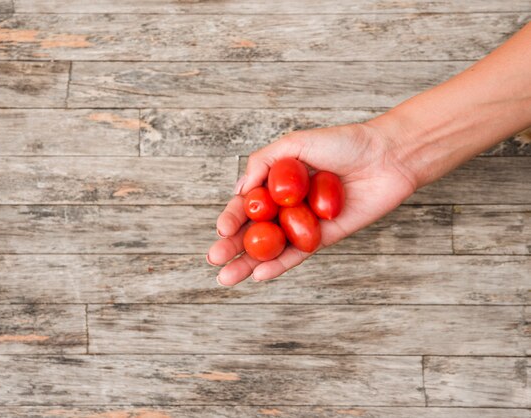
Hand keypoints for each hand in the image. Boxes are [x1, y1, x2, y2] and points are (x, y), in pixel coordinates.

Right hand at [207, 122, 417, 285]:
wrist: (386, 157)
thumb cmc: (343, 143)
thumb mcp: (295, 144)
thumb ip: (263, 163)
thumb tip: (239, 191)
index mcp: (276, 182)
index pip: (246, 203)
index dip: (231, 217)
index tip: (222, 230)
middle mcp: (286, 205)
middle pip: (252, 229)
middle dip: (231, 245)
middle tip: (213, 259)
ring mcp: (303, 224)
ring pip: (270, 247)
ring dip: (247, 263)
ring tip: (225, 278)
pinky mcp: (322, 239)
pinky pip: (297, 255)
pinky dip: (278, 265)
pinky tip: (259, 275)